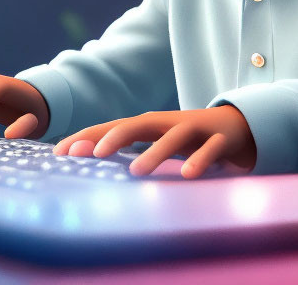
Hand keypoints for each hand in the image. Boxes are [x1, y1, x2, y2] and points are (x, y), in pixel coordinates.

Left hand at [53, 106, 256, 178]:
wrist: (236, 126)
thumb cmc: (187, 138)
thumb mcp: (155, 142)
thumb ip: (129, 152)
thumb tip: (90, 166)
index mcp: (147, 124)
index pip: (112, 128)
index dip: (87, 138)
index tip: (60, 153)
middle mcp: (167, 123)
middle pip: (137, 125)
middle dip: (113, 137)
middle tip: (92, 154)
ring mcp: (194, 129)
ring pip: (173, 138)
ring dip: (155, 153)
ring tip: (137, 171)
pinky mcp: (219, 139)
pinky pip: (210, 150)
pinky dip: (199, 161)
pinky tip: (187, 175)